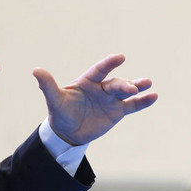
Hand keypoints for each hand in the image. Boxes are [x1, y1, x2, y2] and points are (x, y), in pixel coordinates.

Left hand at [33, 54, 156, 145]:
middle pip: (115, 83)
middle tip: (132, 88)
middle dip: (124, 84)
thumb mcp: (54, 100)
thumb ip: (47, 85)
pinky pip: (132, 105)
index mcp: (87, 81)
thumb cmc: (60, 113)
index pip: (100, 70)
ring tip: (148, 84)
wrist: (68, 133)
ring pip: (127, 91)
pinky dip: (143, 101)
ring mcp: (111, 99)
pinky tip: (154, 97)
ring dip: (138, 87)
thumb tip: (36, 70)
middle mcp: (101, 87)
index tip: (120, 57)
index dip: (109, 63)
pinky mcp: (118, 112)